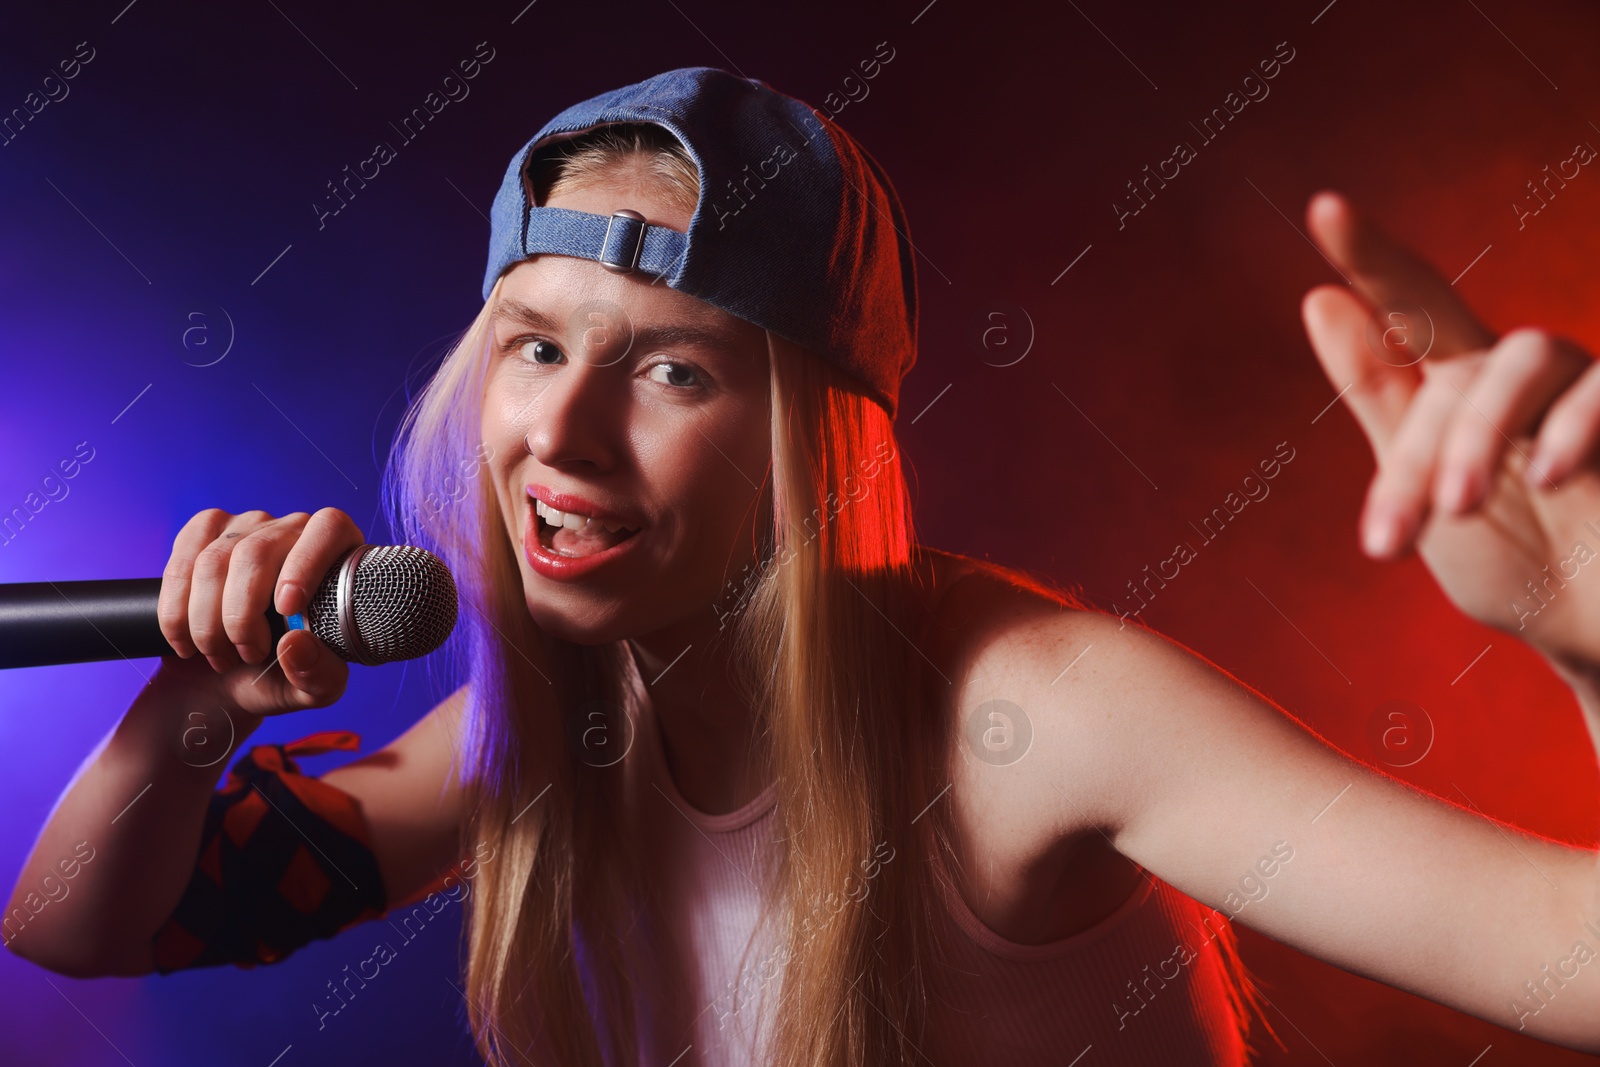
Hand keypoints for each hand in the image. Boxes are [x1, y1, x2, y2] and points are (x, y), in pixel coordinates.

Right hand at [155, 507, 365, 715]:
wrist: (232, 680)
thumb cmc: (285, 675)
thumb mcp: (315, 689)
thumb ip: (318, 674)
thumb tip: (295, 642)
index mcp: (340, 554)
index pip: (328, 529)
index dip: (305, 564)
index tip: (286, 609)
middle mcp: (294, 529)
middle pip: (257, 552)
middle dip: (241, 615)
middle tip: (247, 655)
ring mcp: (247, 525)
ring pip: (212, 561)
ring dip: (206, 621)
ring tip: (220, 656)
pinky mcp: (205, 531)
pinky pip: (180, 562)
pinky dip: (176, 610)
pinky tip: (187, 641)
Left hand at [1300, 190, 1599, 670]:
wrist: (1595, 634)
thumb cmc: (1516, 564)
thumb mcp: (1423, 493)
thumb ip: (1381, 399)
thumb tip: (1320, 299)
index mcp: (1464, 388)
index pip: (1414, 308)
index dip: (1372, 256)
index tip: (1322, 205)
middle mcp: (1527, 376)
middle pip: (1456, 363)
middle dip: (1414, 455)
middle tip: (1387, 541)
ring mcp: (1590, 391)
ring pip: (1528, 358)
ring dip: (1480, 436)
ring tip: (1459, 510)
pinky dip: (1575, 424)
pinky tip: (1555, 475)